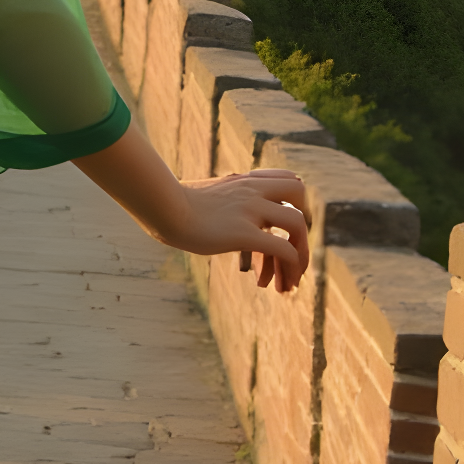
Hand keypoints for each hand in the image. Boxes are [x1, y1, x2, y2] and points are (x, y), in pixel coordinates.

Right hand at [165, 168, 310, 293]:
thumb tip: (217, 210)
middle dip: (304, 221)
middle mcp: (251, 190)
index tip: (285, 227)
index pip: (288, 178)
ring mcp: (250, 209)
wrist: (159, 207)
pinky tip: (280, 285)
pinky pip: (283, 249)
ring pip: (297, 224)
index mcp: (243, 180)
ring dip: (301, 254)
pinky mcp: (244, 232)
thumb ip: (220, 197)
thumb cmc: (172, 204)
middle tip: (292, 249)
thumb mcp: (203, 193)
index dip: (295, 201)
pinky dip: (289, 267)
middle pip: (299, 192)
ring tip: (291, 281)